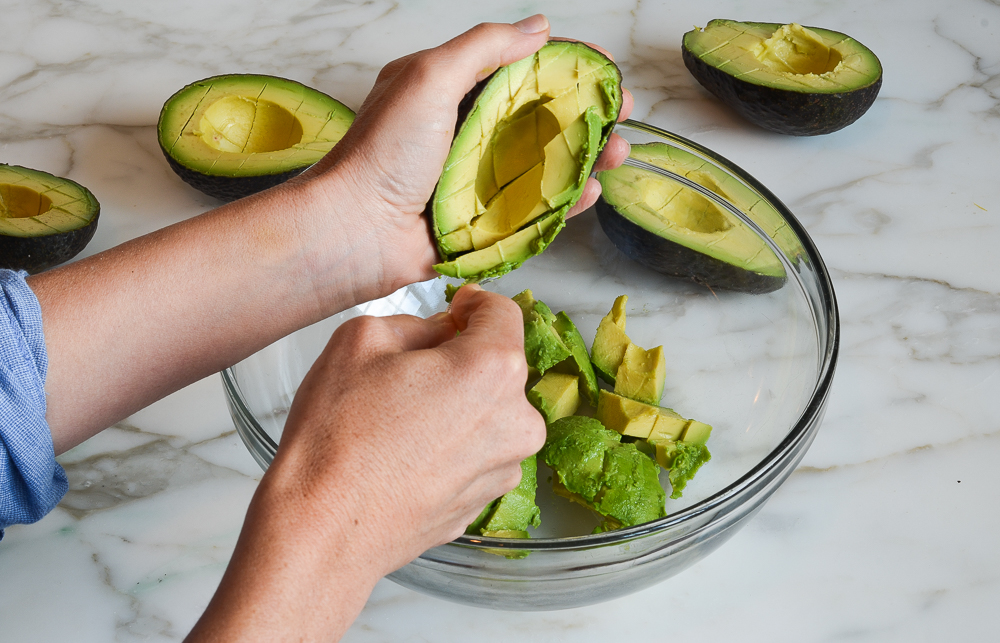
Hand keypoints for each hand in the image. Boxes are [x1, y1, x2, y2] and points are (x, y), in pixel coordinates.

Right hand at [186, 285, 543, 639]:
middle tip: (408, 369)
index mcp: (493, 369)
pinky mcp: (484, 500)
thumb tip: (438, 332)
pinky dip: (450, 444)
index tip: (456, 309)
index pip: (503, 312)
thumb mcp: (361, 339)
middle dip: (461, 357)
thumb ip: (416, 322)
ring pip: (487, 412)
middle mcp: (516, 420)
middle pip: (497, 365)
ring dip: (457, 404)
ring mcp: (504, 467)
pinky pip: (475, 452)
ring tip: (400, 419)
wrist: (324, 529)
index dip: (474, 304)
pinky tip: (405, 453)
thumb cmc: (337, 437)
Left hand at [298, 15, 633, 294]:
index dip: (567, 64)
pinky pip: (536, 209)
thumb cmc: (382, 152)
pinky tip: (592, 192)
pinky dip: (568, 201)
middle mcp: (468, 132)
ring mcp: (478, 179)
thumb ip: (484, 48)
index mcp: (453, 90)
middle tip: (624, 112)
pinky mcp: (484, 222)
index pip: (522, 67)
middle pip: (544, 115)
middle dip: (590, 112)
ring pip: (548, 163)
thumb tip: (539, 27)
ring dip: (588, 156)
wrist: (354, 232)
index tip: (605, 66)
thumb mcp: (429, 77)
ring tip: (619, 153)